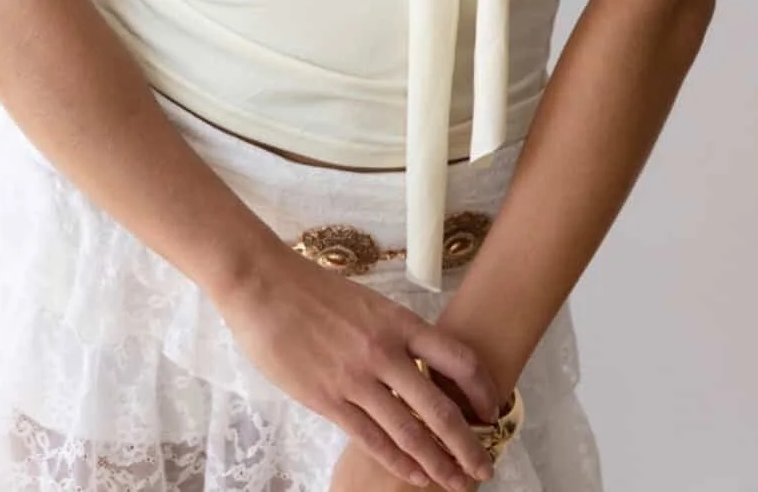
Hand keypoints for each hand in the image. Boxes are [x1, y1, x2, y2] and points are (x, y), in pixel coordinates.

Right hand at [217, 244, 500, 489]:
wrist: (264, 285)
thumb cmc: (311, 289)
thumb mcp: (365, 303)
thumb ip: (390, 334)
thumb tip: (412, 367)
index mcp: (398, 321)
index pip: (458, 359)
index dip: (482, 390)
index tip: (492, 410)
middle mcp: (385, 352)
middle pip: (441, 408)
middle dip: (468, 444)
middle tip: (485, 467)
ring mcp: (357, 379)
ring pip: (410, 433)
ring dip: (438, 464)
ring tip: (457, 482)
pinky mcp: (329, 400)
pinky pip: (373, 440)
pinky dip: (400, 463)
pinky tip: (415, 477)